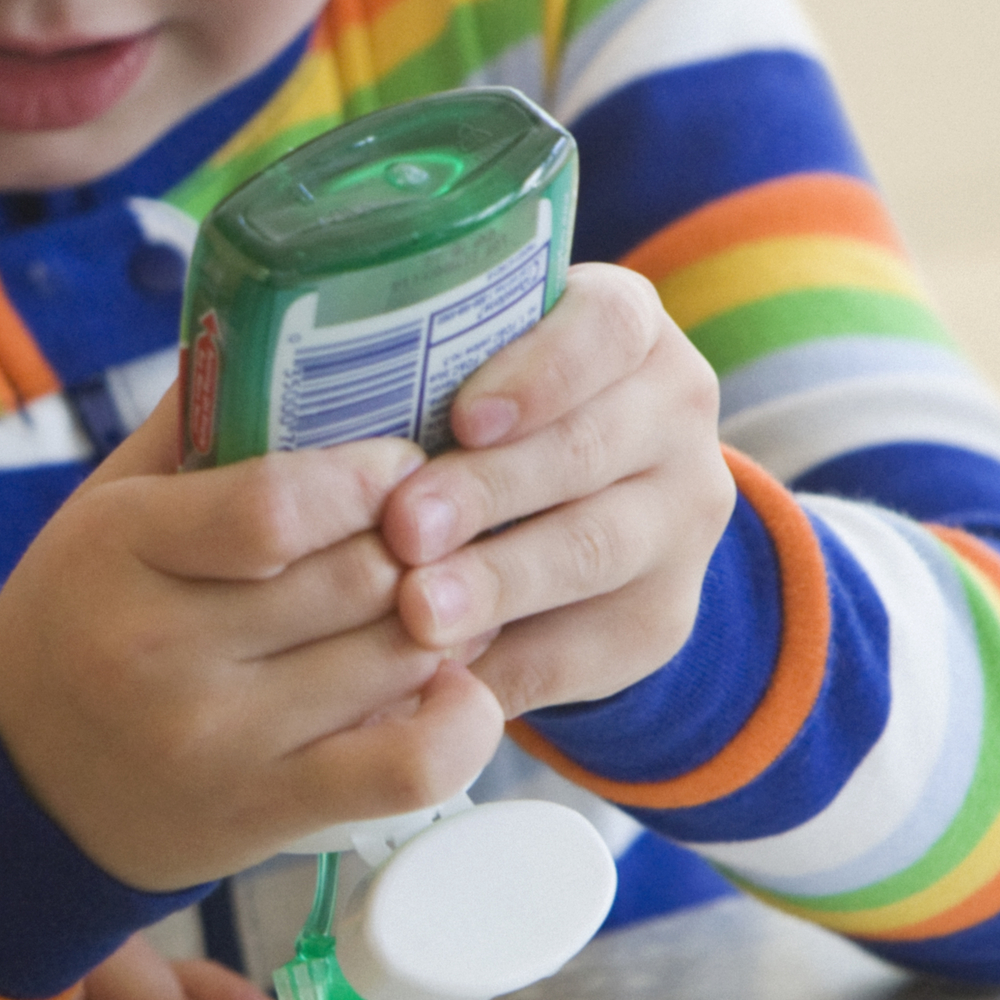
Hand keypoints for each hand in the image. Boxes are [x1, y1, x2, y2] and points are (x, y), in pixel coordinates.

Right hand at [0, 386, 509, 891]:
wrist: (23, 779)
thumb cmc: (85, 615)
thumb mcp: (106, 506)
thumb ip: (194, 422)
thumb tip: (289, 312)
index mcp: (119, 550)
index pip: (279, 505)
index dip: (372, 476)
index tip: (400, 464)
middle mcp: (160, 651)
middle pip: (356, 578)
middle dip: (425, 543)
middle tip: (448, 527)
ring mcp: (216, 741)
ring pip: (395, 658)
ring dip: (451, 617)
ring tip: (453, 593)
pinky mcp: (266, 811)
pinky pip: (407, 769)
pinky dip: (460, 723)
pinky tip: (461, 685)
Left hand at [375, 266, 731, 712]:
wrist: (580, 512)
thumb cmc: (482, 418)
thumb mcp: (471, 370)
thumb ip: (424, 376)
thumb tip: (320, 412)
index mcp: (626, 331)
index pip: (606, 328)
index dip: (539, 372)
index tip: (465, 419)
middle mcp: (672, 414)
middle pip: (586, 450)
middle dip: (489, 492)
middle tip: (404, 529)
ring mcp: (679, 518)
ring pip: (593, 549)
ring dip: (498, 584)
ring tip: (419, 612)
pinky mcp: (662, 616)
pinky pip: (588, 645)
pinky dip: (510, 662)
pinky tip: (443, 672)